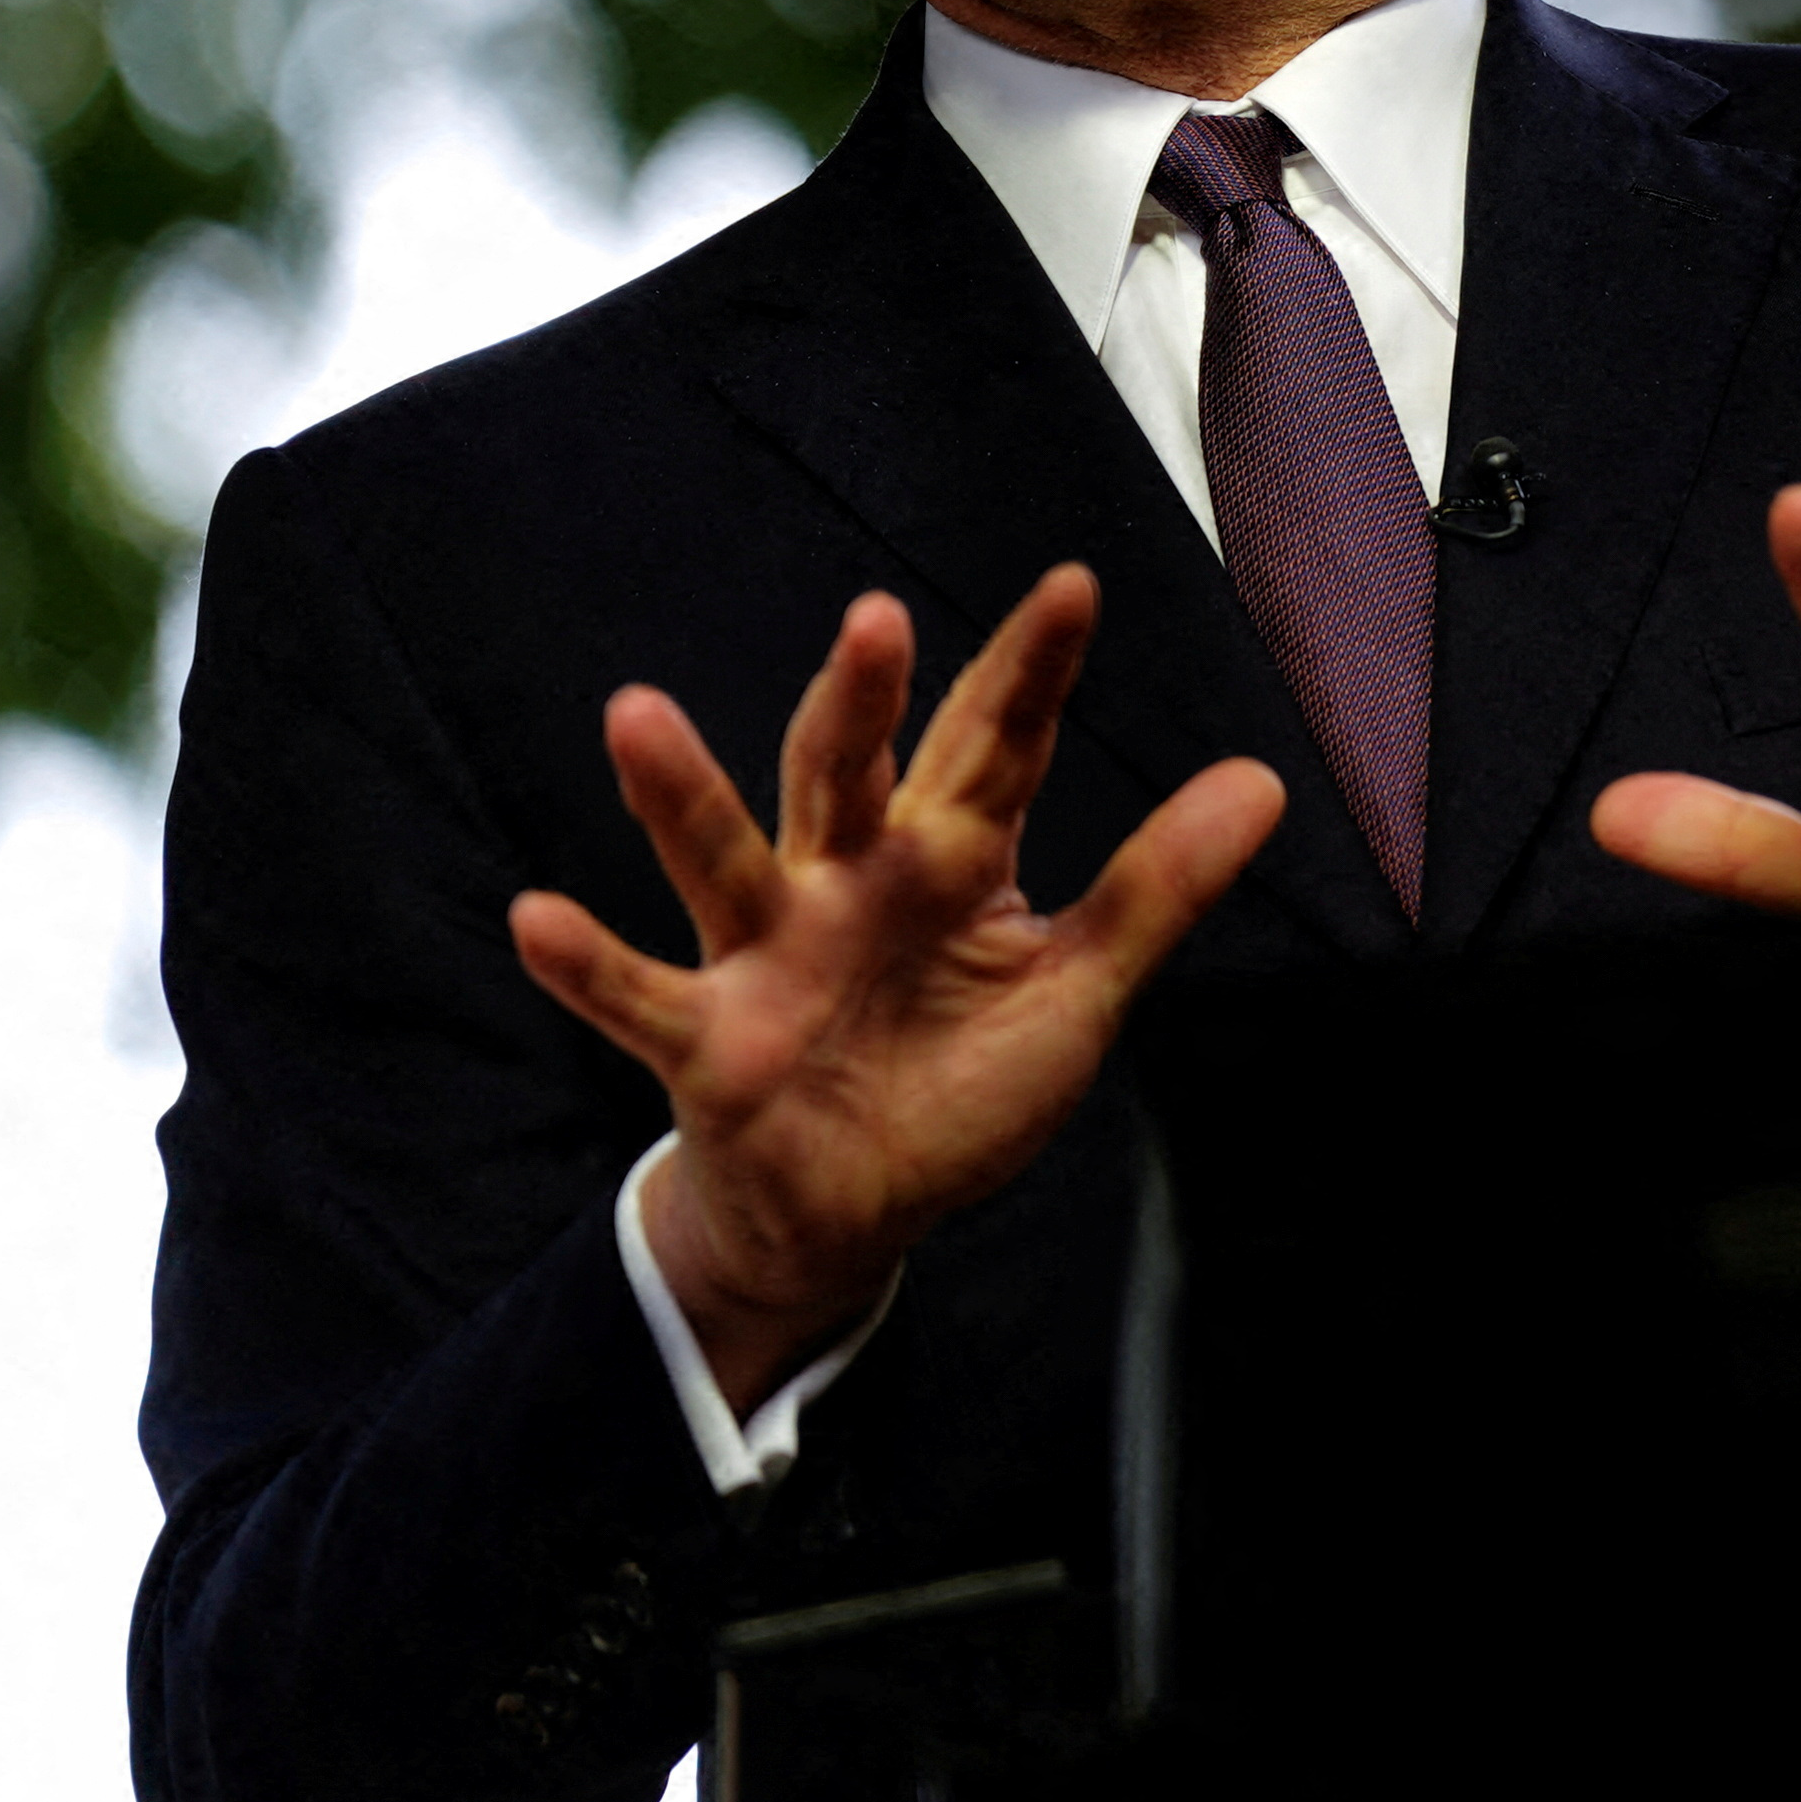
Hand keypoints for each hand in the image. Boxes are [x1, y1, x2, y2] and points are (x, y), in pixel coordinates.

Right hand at [508, 564, 1281, 1409]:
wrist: (855, 1214)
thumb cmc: (957, 1083)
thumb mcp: (1079, 990)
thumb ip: (1159, 887)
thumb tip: (1265, 780)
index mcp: (949, 860)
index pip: (993, 748)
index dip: (1029, 674)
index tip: (1074, 587)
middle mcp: (850, 882)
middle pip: (849, 772)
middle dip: (859, 699)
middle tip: (877, 619)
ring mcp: (769, 954)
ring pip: (724, 858)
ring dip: (679, 792)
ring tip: (634, 713)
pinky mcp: (709, 1040)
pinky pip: (641, 996)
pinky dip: (588, 963)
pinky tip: (535, 918)